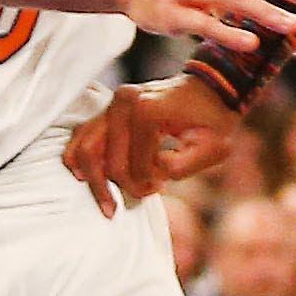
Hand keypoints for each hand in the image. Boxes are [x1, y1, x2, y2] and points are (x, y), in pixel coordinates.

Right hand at [64, 75, 240, 216]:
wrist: (211, 91)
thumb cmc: (215, 121)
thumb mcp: (214, 149)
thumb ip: (181, 166)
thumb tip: (150, 178)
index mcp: (148, 109)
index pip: (134, 161)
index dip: (144, 183)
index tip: (160, 187)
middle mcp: (124, 102)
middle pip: (102, 156)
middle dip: (117, 185)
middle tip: (136, 198)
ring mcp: (113, 103)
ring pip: (85, 146)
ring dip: (93, 179)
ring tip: (107, 204)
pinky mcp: (108, 109)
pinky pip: (82, 135)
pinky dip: (80, 159)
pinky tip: (86, 179)